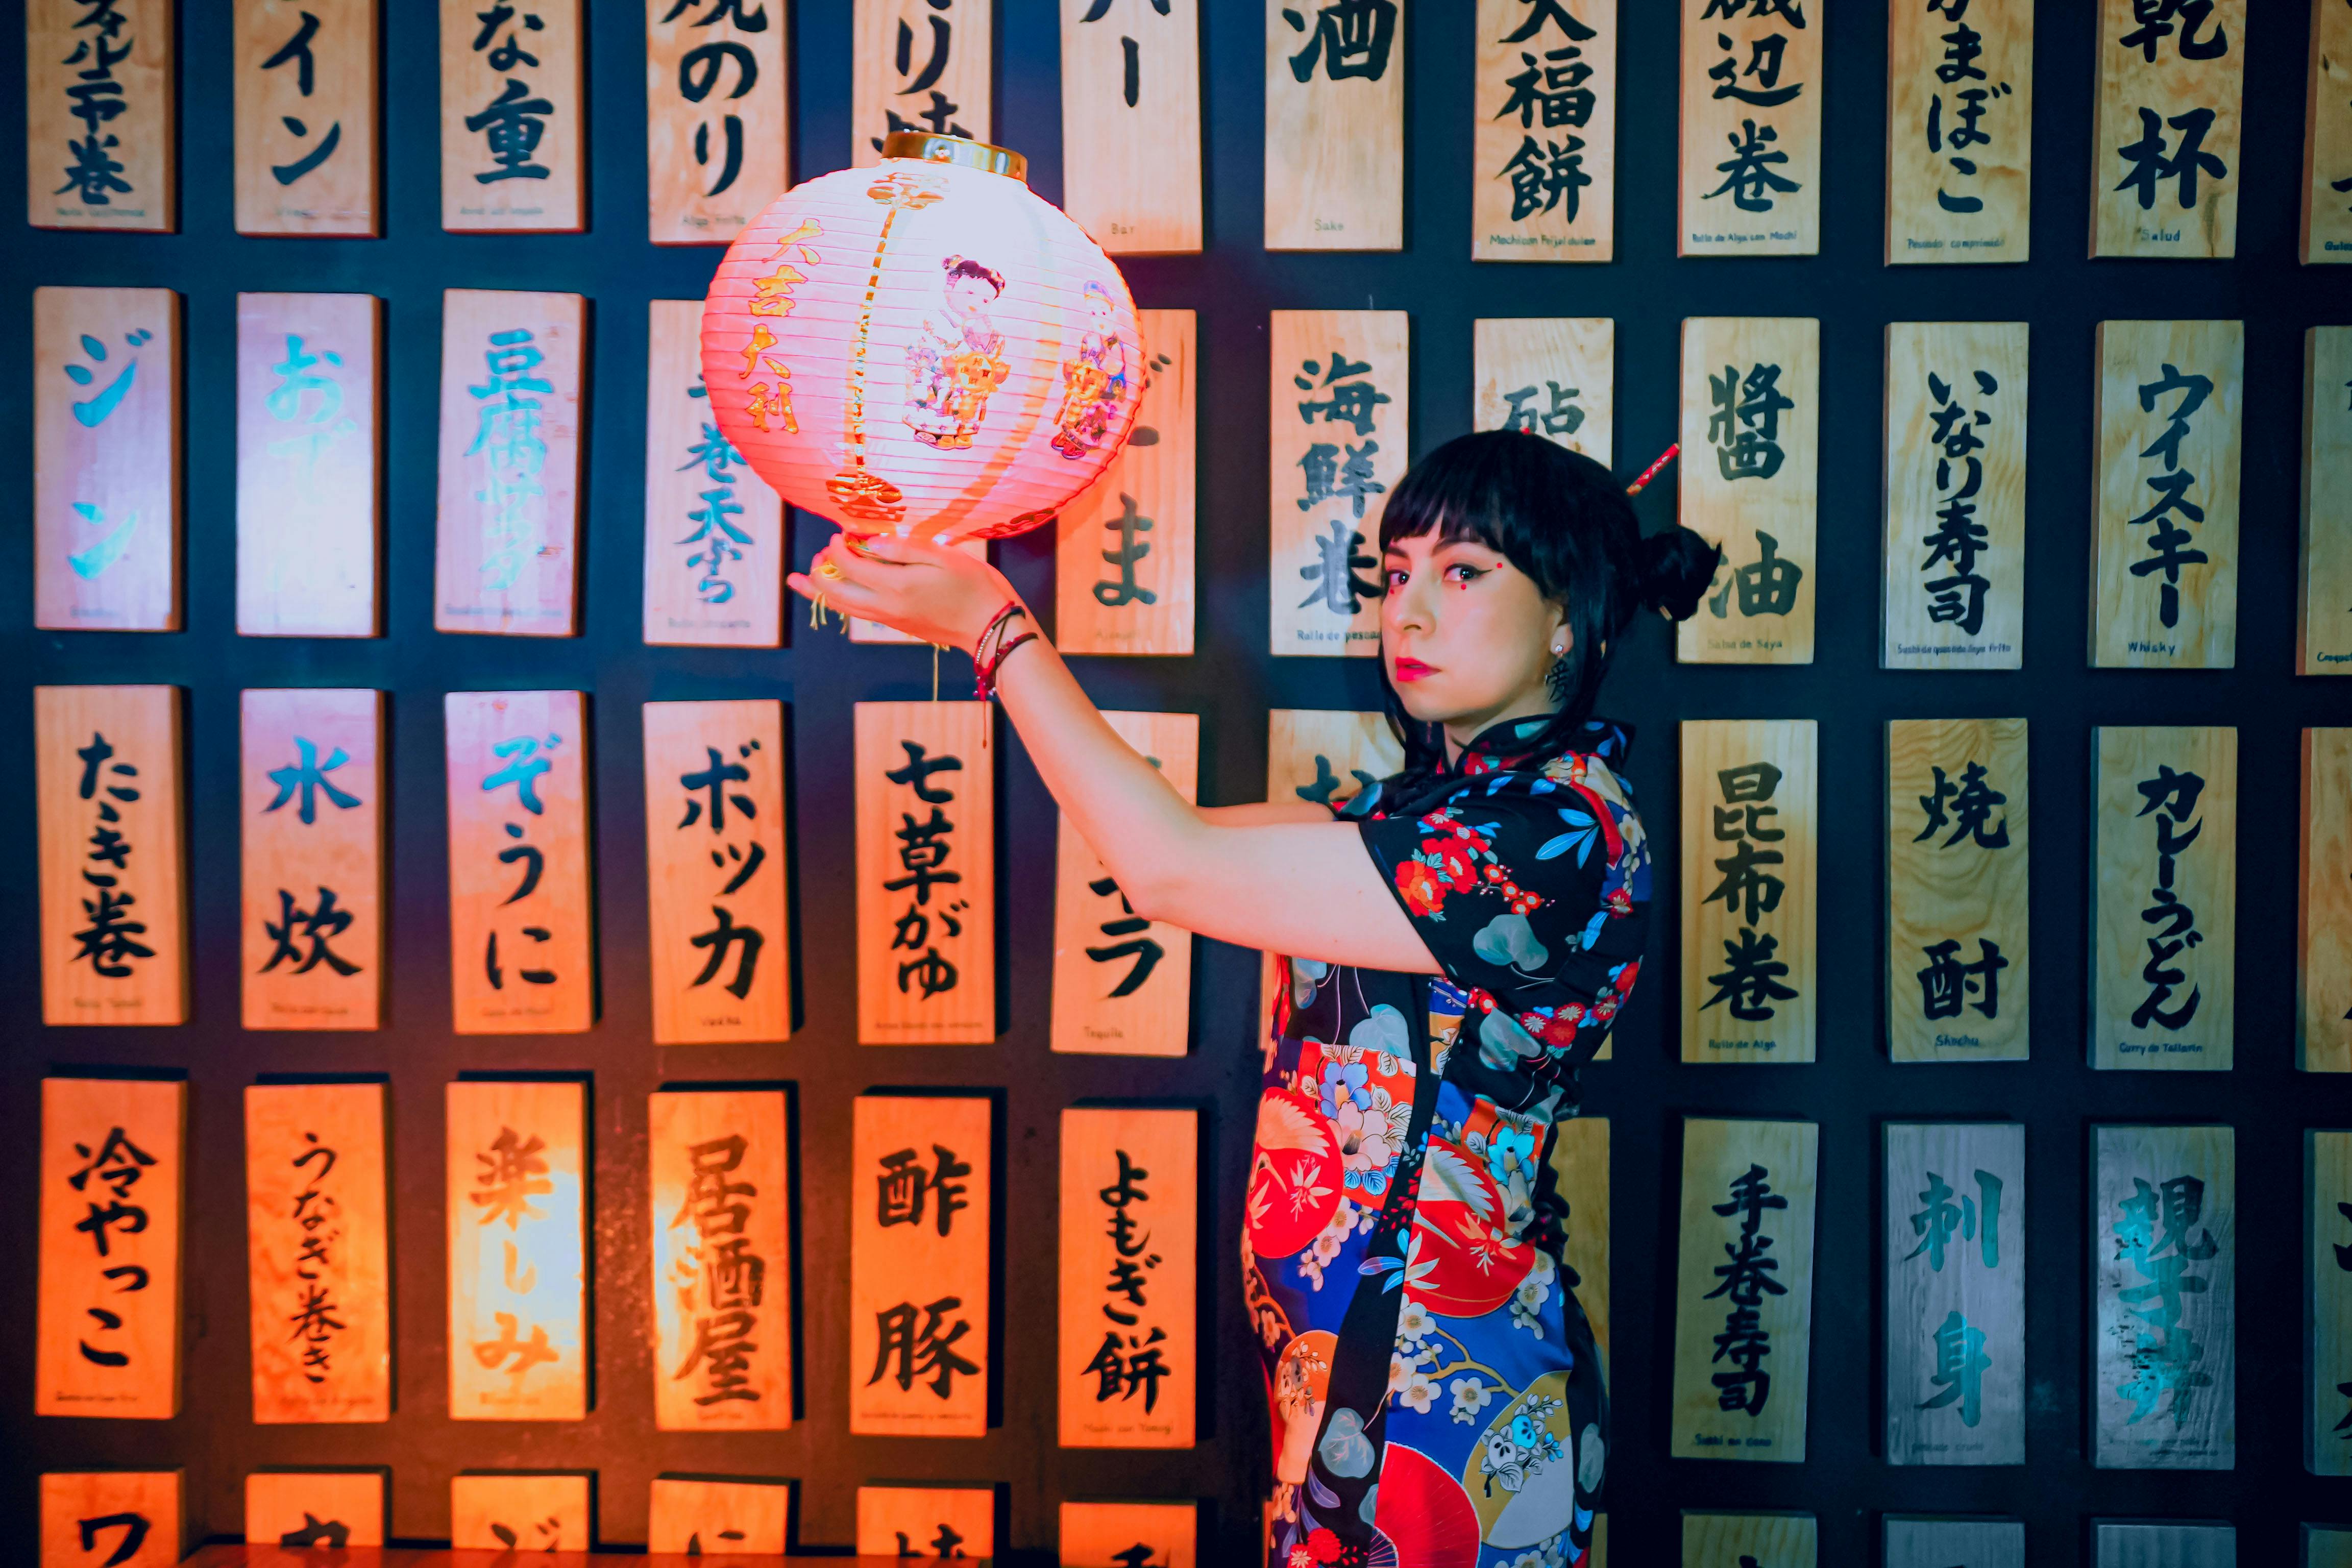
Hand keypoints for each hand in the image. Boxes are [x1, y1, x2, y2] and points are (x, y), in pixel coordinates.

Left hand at [786, 532, 1017, 652]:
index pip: (849, 565)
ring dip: (819, 591)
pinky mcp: (895, 626)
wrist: (990, 627)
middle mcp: (885, 606)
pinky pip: (857, 613)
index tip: (840, 531)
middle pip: (834, 592)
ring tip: (800, 580)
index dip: (838, 546)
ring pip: (841, 607)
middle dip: (818, 571)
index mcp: (896, 585)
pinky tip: (836, 592)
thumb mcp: (943, 556)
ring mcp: (888, 619)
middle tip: (819, 553)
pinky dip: (839, 601)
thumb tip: (869, 542)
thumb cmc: (975, 586)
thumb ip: (903, 548)